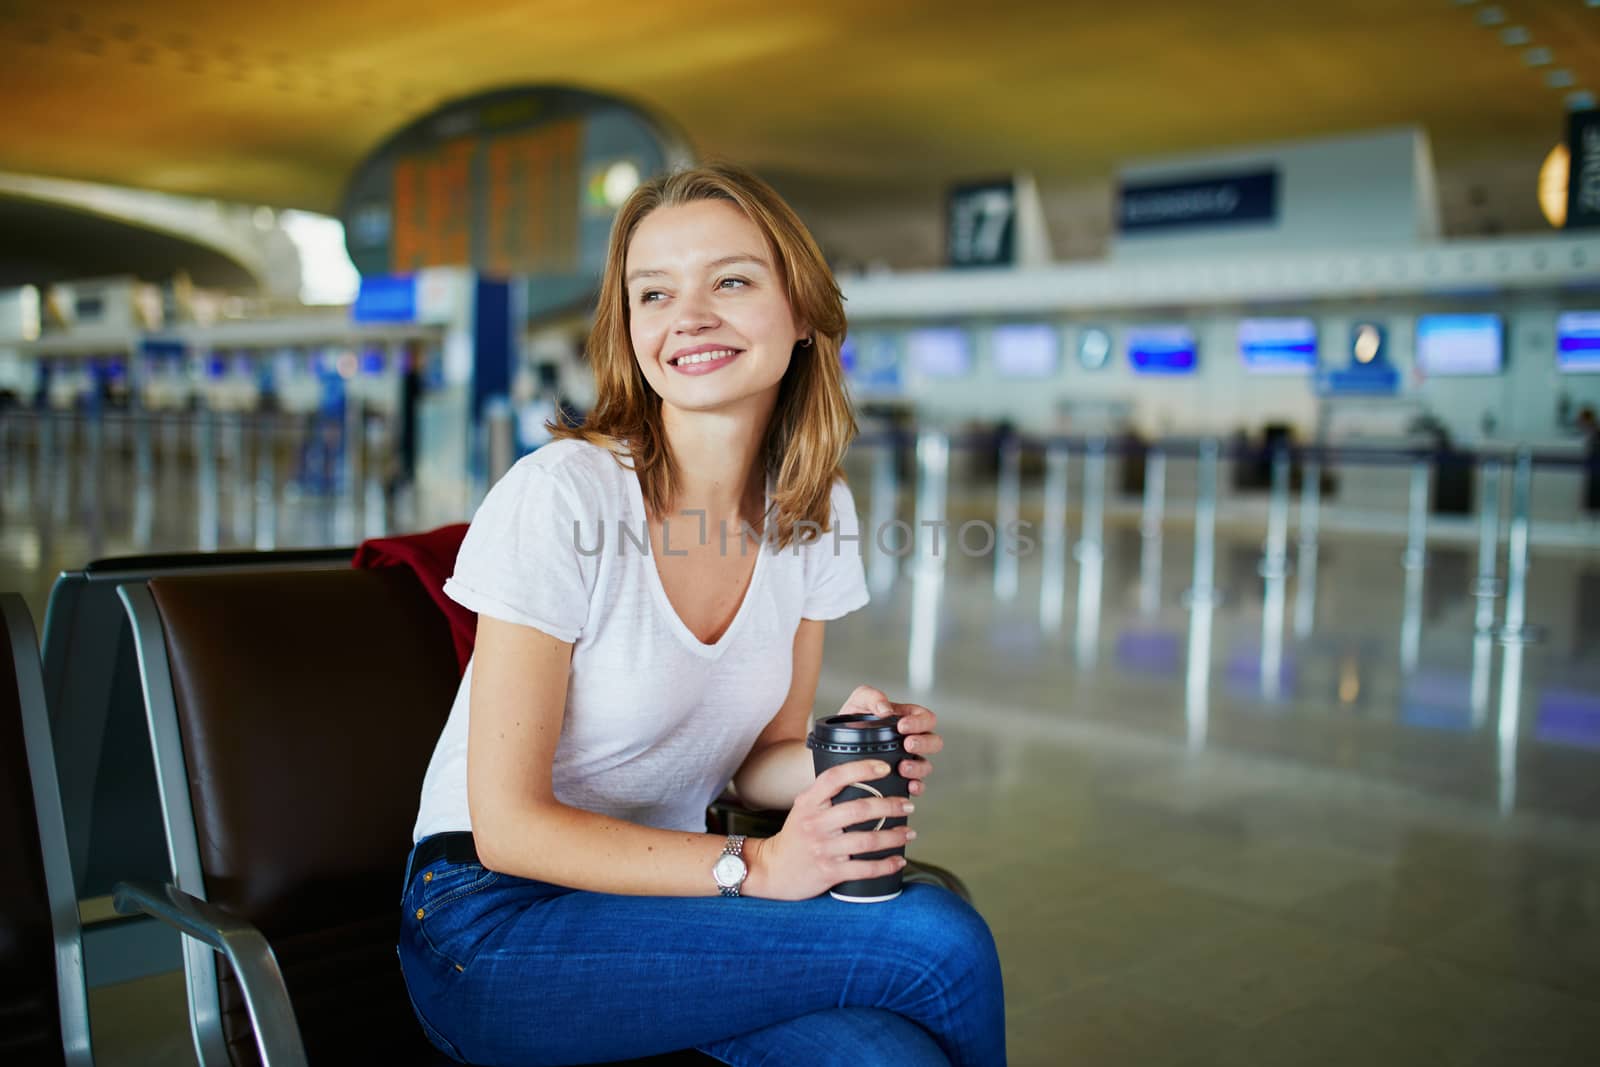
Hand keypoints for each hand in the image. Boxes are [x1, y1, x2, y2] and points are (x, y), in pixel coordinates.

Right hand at [744, 758, 915, 900]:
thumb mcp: (803, 808)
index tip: (886, 768)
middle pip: (859, 810)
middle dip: (890, 806)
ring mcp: (822, 849)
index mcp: (809, 802)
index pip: (835, 777)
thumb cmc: (795, 835)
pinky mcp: (828, 872)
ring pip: (866, 840)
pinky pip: (864, 869)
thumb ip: (826, 794)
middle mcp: (815, 823)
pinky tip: (898, 861)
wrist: (772, 869)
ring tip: (909, 833)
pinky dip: (886, 865)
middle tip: (908, 805)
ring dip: (894, 836)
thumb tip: (862, 777)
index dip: (863, 769)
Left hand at [837, 684, 942, 797]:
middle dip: (924, 743)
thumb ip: (872, 696)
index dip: (919, 722)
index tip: (902, 726)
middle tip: (907, 744)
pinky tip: (908, 785)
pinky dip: (917, 786)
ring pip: (927, 765)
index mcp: (908, 719)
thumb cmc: (853, 720)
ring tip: (903, 767)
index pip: (926, 718)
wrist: (837, 744)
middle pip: (934, 742)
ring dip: (918, 766)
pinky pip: (918, 785)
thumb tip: (885, 708)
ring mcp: (909, 760)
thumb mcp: (859, 701)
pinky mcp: (902, 779)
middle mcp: (912, 740)